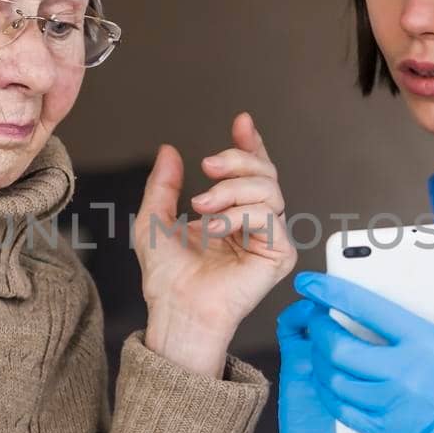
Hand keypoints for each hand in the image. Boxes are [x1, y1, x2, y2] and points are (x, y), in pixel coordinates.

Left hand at [134, 112, 296, 375]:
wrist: (176, 309)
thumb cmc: (168, 278)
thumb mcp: (154, 220)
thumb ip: (163, 184)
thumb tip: (169, 152)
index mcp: (231, 214)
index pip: (250, 172)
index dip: (250, 145)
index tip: (241, 123)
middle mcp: (254, 224)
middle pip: (265, 173)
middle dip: (236, 160)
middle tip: (208, 165)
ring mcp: (269, 238)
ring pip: (269, 189)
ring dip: (231, 189)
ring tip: (203, 206)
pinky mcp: (279, 254)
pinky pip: (269, 215)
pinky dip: (239, 214)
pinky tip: (216, 228)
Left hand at [295, 225, 433, 432]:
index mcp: (426, 343)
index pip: (367, 309)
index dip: (331, 292)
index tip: (309, 282)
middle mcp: (405, 376)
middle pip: (340, 348)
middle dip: (319, 328)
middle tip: (316, 316)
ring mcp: (394, 407)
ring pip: (335, 381)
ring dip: (319, 359)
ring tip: (321, 343)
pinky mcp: (389, 432)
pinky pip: (342, 410)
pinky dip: (329, 390)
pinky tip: (330, 377)